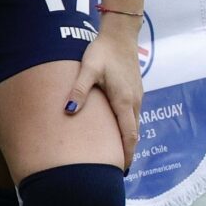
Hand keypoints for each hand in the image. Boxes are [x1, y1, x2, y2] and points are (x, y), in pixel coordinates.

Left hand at [68, 20, 143, 168]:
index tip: (121, 170)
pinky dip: (127, 127)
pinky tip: (117, 131)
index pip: (128, 135)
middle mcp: (133, 101)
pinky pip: (132, 115)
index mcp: (123, 100)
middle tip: (117, 170)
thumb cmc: (102, 52)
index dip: (126, 153)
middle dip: (127, 151)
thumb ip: (78, 90)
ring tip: (116, 155)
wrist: (119, 35)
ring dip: (127, 140)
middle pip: (133, 133)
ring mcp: (136, 96)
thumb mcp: (87, 69)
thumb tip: (68, 112)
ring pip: (133, 124)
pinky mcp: (134, 91)